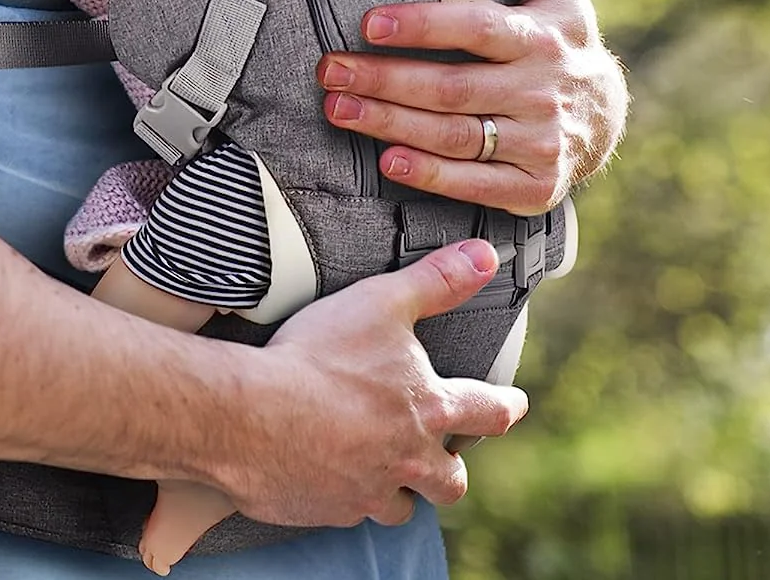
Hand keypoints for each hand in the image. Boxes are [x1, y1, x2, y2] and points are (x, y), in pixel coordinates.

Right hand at [217, 240, 527, 527]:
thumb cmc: (319, 356)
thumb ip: (435, 281)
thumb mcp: (380, 302)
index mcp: (427, 410)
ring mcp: (368, 491)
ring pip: (401, 506)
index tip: (515, 405)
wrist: (253, 414)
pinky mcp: (329, 510)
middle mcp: (407, 459)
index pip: (486, 411)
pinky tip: (328, 477)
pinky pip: (348, 512)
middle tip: (444, 459)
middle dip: (450, 470)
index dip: (505, 406)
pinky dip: (345, 496)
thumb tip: (485, 257)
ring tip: (384, 473)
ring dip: (399, 490)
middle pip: (450, 481)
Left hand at [317, 0, 627, 214]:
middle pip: (452, 88)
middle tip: (330, 70)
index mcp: (541, 40)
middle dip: (384, 79)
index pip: (476, 29)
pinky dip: (430, 174)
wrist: (605, 118)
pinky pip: (475, 183)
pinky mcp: (534, 186)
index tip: (369, 23)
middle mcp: (541, 92)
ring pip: (454, 135)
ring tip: (338, 108)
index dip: (423, 26)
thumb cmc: (559, 43)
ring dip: (390, 124)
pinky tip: (387, 160)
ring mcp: (540, 142)